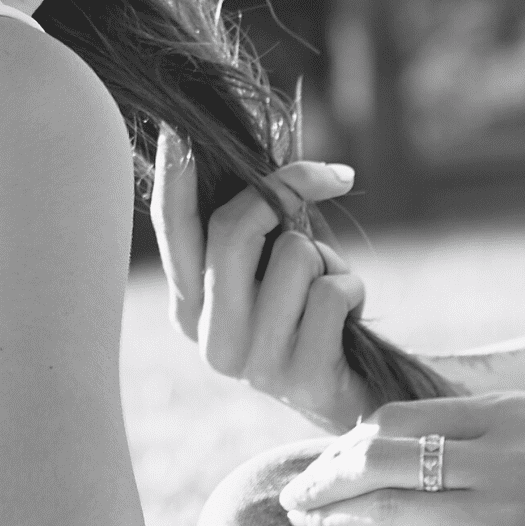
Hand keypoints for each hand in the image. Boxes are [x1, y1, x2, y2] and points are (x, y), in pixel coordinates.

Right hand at [151, 129, 372, 428]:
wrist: (346, 396)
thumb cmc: (304, 312)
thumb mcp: (266, 269)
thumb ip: (247, 227)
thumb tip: (244, 150)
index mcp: (187, 305)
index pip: (172, 229)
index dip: (175, 176)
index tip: (182, 130)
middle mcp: (208, 337)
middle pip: (232, 230)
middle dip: (286, 189)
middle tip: (323, 176)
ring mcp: (253, 362)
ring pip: (294, 256)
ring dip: (326, 260)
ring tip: (324, 288)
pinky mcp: (301, 377)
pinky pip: (331, 293)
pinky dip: (352, 289)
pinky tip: (346, 316)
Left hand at [280, 391, 524, 525]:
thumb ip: (458, 421)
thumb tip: (370, 436)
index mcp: (504, 413)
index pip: (397, 420)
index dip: (349, 442)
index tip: (326, 461)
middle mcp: (504, 459)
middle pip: (383, 463)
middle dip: (325, 482)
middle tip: (294, 498)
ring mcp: (510, 514)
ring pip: (397, 515)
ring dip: (338, 522)